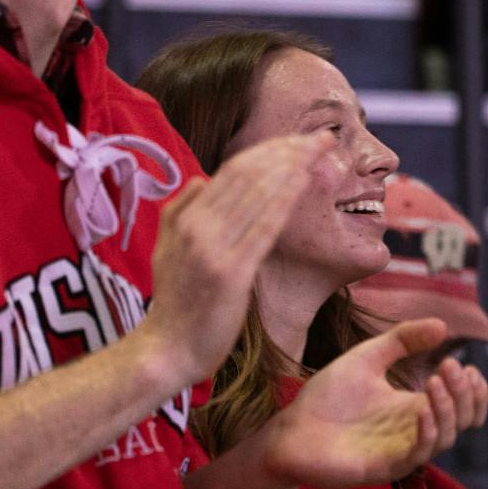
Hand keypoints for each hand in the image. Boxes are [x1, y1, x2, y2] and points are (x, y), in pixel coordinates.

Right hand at [141, 133, 333, 389]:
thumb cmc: (174, 302)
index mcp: (185, 219)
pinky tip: (306, 183)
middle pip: (249, 176)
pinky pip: (263, 229)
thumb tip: (201, 179)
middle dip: (289, 152)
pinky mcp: (232, 274)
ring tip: (321, 152)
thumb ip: (179, 213)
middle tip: (321, 138)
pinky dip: (286, 201)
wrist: (166, 350)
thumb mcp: (166, 251)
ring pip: (258, 196)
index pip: (233, 170)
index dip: (270, 150)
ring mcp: (213, 250)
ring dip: (294, 169)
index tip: (300, 140)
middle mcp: (197, 228)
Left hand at [262, 319, 480, 487]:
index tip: (461, 364)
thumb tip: (443, 325)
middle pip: (462, 419)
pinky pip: (418, 455)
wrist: (289, 430)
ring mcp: (403, 451)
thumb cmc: (327, 398)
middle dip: (464, 393)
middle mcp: (416, 430)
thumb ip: (403, 339)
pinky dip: (427, 432)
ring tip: (435, 381)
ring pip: (446, 437)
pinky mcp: (385, 468)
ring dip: (448, 409)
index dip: (473, 389)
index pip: (464, 405)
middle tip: (451, 366)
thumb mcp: (368, 358)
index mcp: (416, 406)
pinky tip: (422, 410)